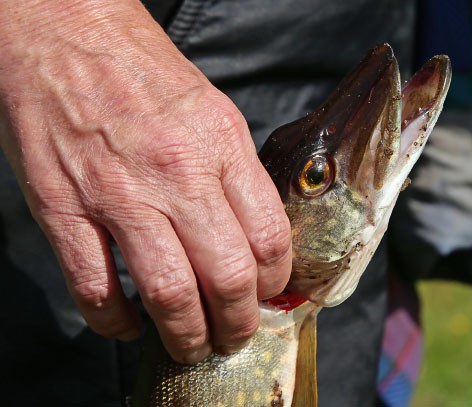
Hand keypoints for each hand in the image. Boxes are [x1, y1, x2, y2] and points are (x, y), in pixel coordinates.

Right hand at [0, 0, 291, 362]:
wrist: (62, 29)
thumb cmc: (140, 68)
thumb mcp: (211, 109)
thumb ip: (234, 172)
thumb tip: (252, 232)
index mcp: (221, 144)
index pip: (269, 236)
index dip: (275, 281)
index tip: (268, 294)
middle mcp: (177, 173)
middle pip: (227, 276)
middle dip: (238, 323)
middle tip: (235, 335)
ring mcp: (118, 193)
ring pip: (168, 293)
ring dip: (185, 334)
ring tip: (191, 345)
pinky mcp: (63, 206)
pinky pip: (95, 288)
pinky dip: (113, 322)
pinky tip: (125, 326)